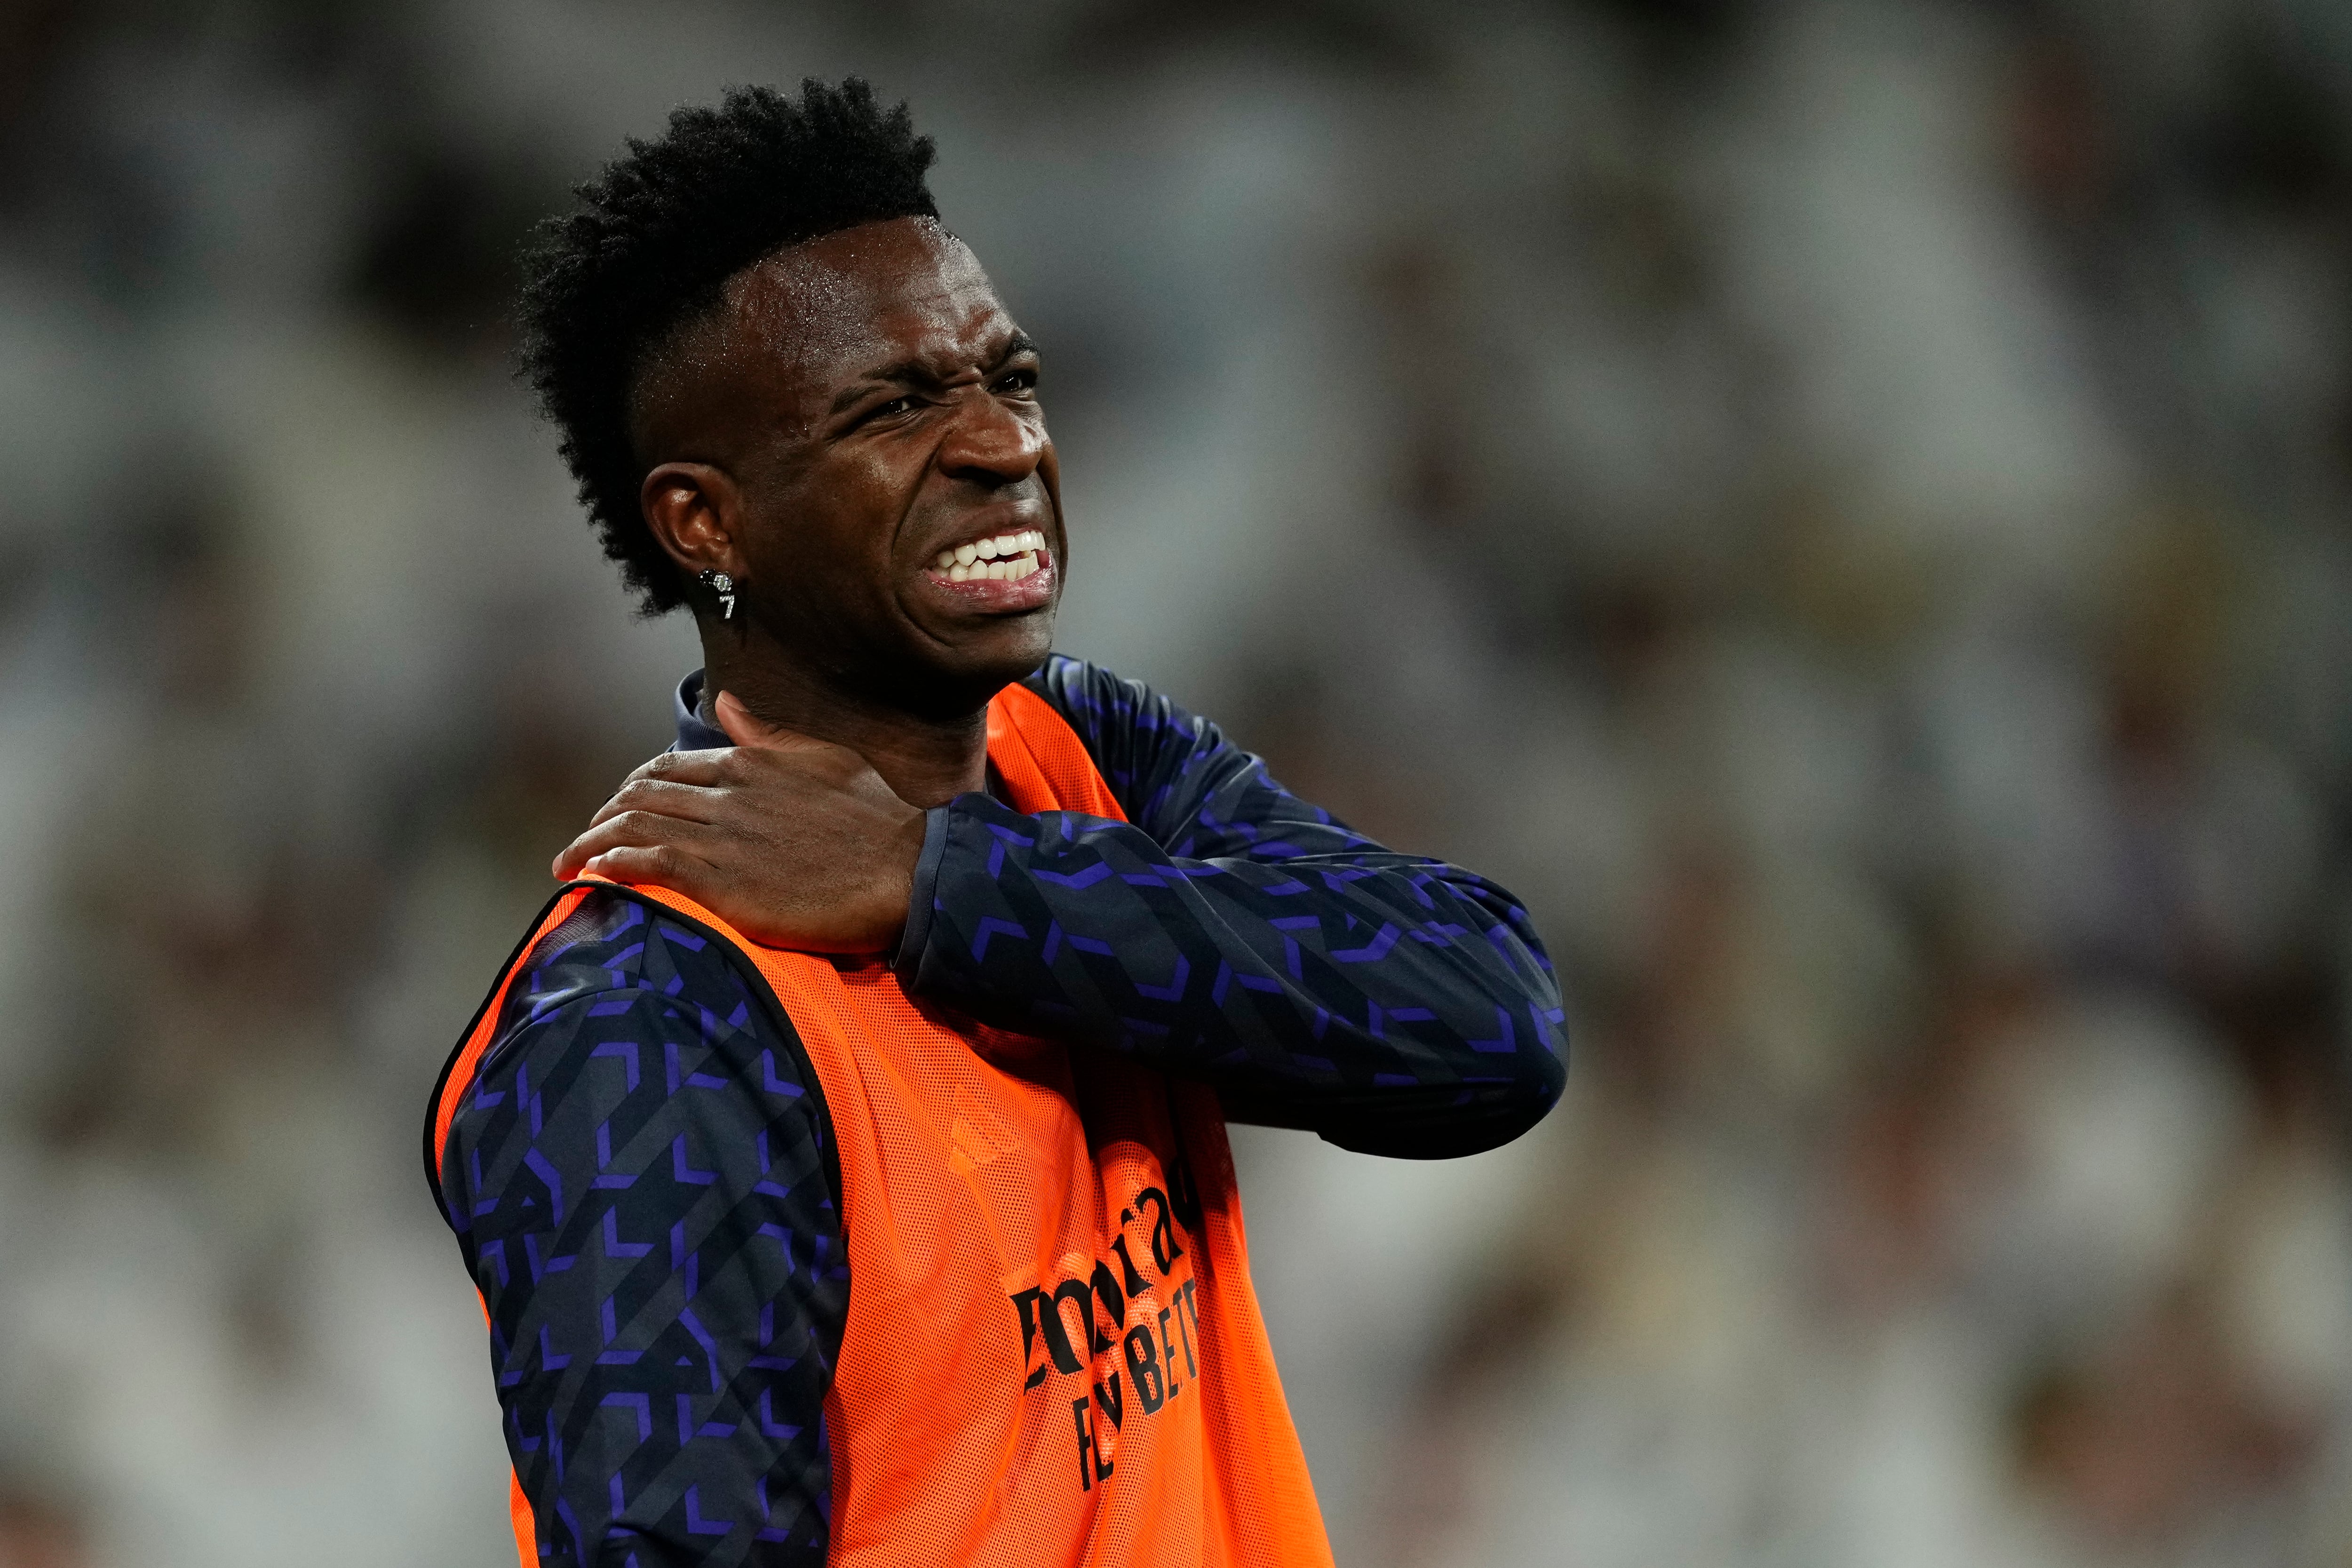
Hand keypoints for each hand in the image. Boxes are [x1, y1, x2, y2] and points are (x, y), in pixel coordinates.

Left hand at [552, 691, 927, 953]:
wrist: (908, 872)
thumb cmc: (878, 821)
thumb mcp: (825, 759)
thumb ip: (768, 734)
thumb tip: (724, 702)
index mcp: (751, 762)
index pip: (669, 766)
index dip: (635, 786)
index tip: (619, 806)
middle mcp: (727, 792)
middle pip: (640, 794)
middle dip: (603, 814)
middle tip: (585, 838)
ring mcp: (721, 836)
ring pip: (632, 824)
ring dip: (591, 841)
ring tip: (571, 862)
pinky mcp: (720, 880)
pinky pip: (647, 862)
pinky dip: (612, 863)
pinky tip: (595, 874)